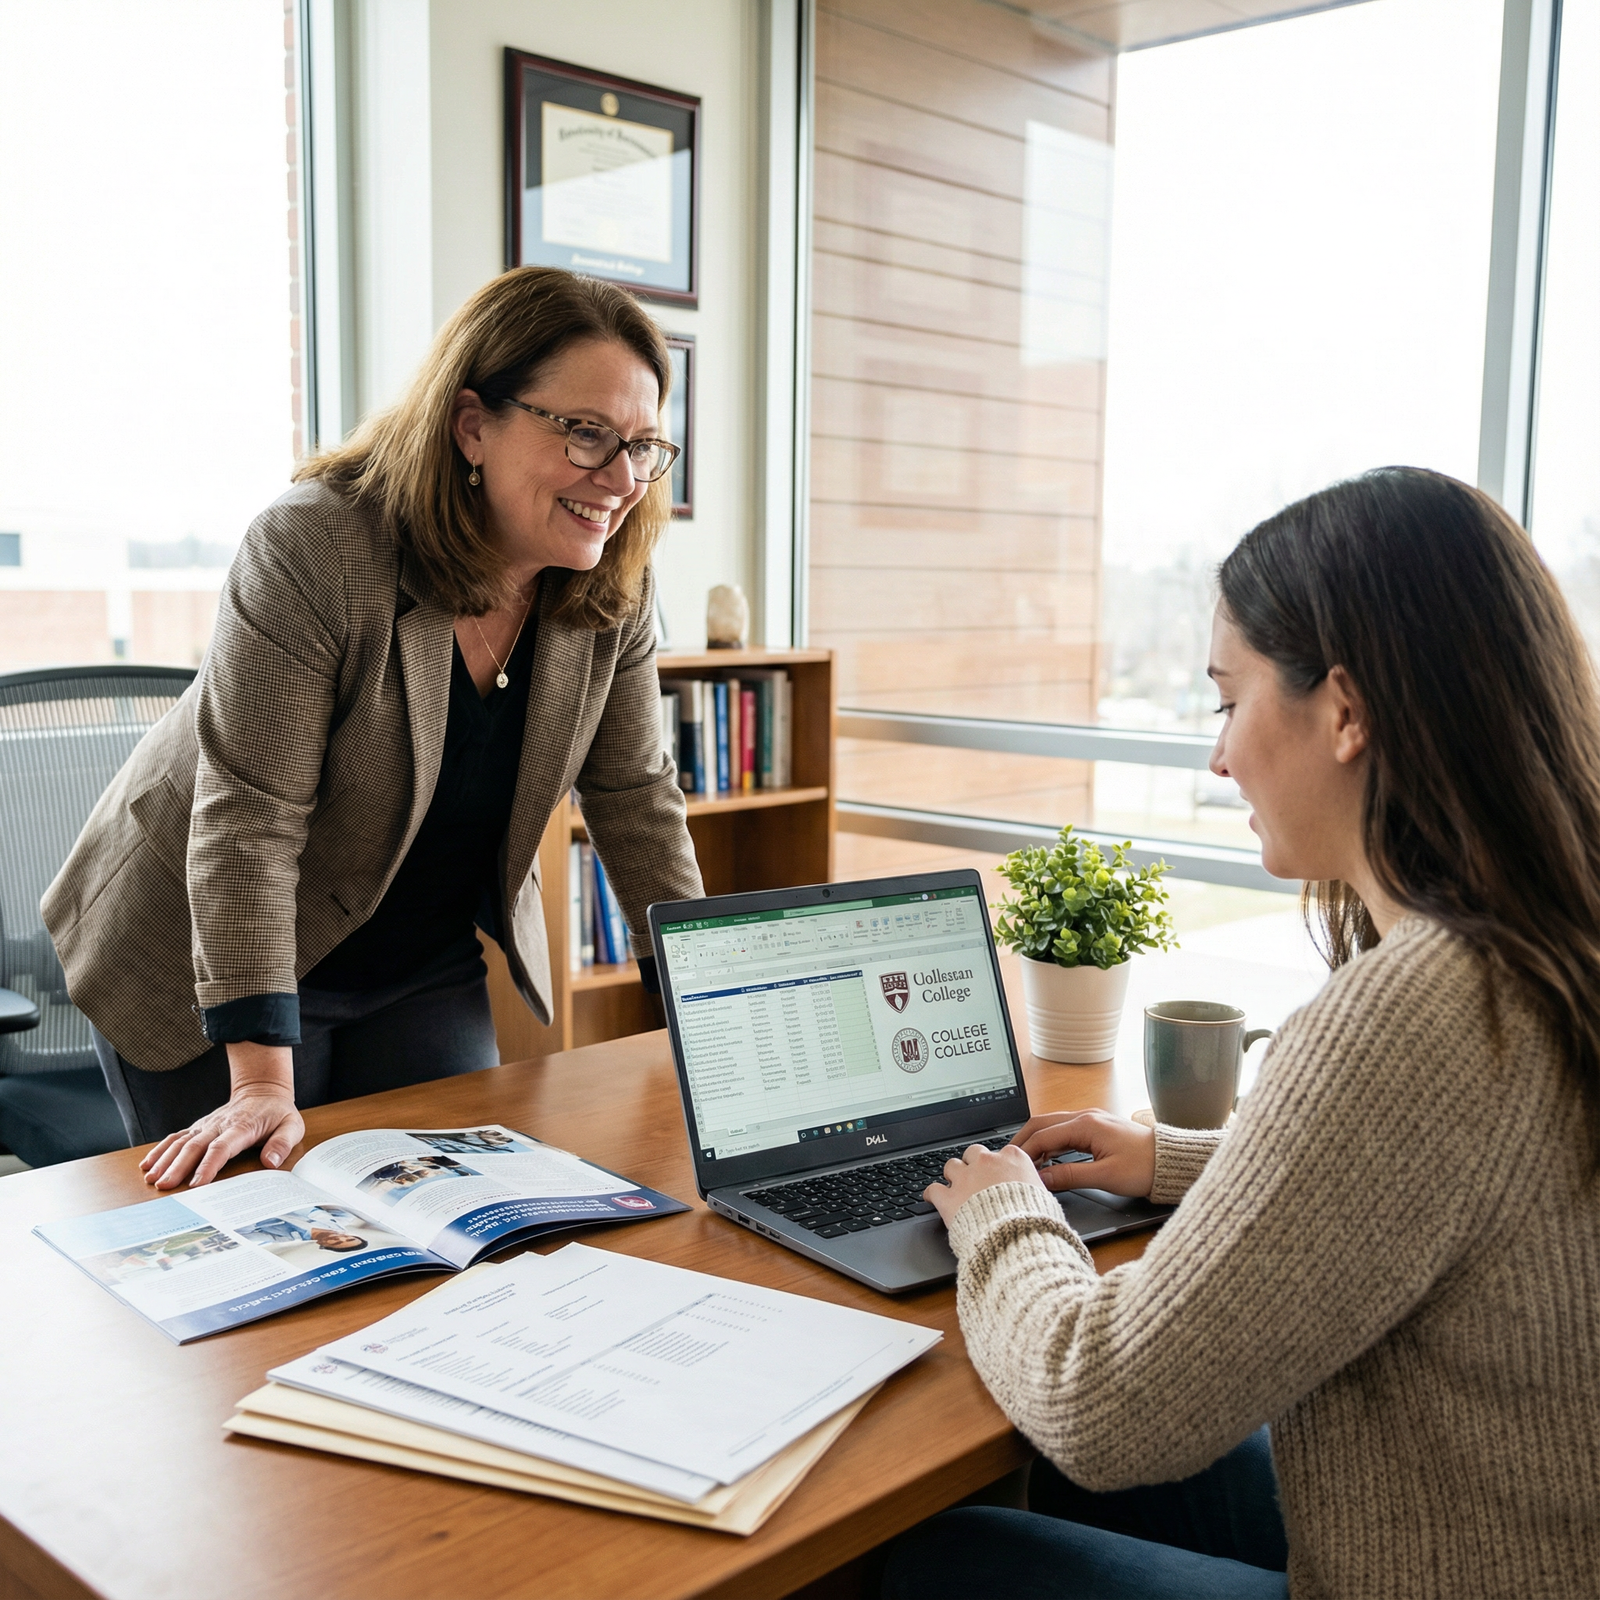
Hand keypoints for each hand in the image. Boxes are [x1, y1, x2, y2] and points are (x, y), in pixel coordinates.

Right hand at [140, 1043, 302, 1188]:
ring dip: (164, 1160)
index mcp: (242, 1127)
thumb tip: (270, 1162)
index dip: (208, 1165)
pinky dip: (160, 1149)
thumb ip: (282, 1143)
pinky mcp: (199, 1127)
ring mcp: (206, 1125)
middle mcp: (219, 1125)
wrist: (262, 1089)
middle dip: (178, 1167)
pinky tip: (147, 1164)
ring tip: (151, 1178)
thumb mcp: (291, 1125)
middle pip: (195, 1146)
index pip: (222, 1147)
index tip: (197, 1184)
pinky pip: (176, 1137)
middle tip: (164, 1187)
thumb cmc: (277, 1111)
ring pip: (181, 1142)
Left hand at [922, 1142, 1045, 1225]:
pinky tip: (931, 1198)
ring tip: (954, 1187)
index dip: (997, 1165)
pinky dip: (931, 1194)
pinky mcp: (949, 1198)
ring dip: (953, 1176)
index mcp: (1012, 1159)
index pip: (1001, 1153)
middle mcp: (987, 1162)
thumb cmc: (1034, 1220)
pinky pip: (933, 1189)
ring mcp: (966, 1178)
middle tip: (975, 1179)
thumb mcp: (1045, 1199)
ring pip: (951, 1166)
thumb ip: (1034, 1188)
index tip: (997, 1174)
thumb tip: (1037, 1193)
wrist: (1016, 1237)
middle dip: (973, 1164)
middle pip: (973, 1153)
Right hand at [1011, 1109, 1155, 1198]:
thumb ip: (1069, 1176)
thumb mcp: (1105, 1177)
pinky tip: (1048, 1156)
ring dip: (1036, 1140)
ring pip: (1052, 1125)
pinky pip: (1064, 1129)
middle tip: (1008, 1158)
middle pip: (1042, 1123)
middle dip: (1023, 1141)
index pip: (1043, 1136)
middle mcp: (1086, 1116)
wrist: (1171, 1161)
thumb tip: (1042, 1179)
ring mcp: (1091, 1119)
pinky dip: (1050, 1141)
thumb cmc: (1144, 1168)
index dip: (1025, 1152)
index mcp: (1085, 1125)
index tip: (1013, 1167)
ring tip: (1025, 1160)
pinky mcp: (1097, 1127)